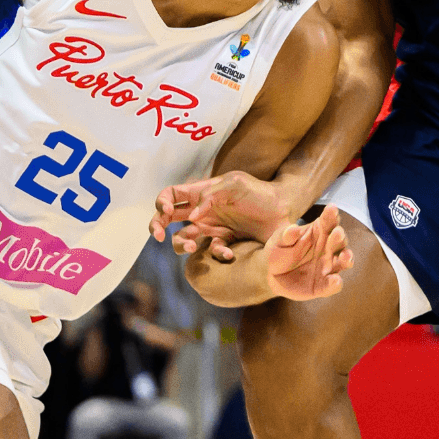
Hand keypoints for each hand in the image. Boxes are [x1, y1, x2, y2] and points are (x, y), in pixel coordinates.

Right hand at [150, 171, 294, 260]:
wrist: (283, 208)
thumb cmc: (258, 191)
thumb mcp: (233, 184)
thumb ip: (210, 196)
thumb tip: (192, 217)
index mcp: (199, 193)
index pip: (170, 195)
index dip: (161, 202)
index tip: (167, 212)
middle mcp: (200, 212)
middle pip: (166, 219)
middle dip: (156, 227)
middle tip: (159, 236)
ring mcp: (210, 229)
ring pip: (182, 240)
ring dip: (181, 245)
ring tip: (193, 247)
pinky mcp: (223, 244)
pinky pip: (210, 253)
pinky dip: (216, 254)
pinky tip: (228, 252)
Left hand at [264, 205, 352, 300]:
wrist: (271, 275)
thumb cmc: (278, 252)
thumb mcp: (278, 241)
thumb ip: (285, 235)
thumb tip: (292, 229)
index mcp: (318, 232)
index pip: (328, 221)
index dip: (331, 215)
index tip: (332, 209)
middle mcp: (328, 248)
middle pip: (339, 241)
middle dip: (340, 237)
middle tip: (337, 233)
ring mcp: (328, 266)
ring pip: (342, 262)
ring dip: (346, 259)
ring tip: (346, 257)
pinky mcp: (324, 285)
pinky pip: (332, 284)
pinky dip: (335, 283)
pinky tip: (335, 280)